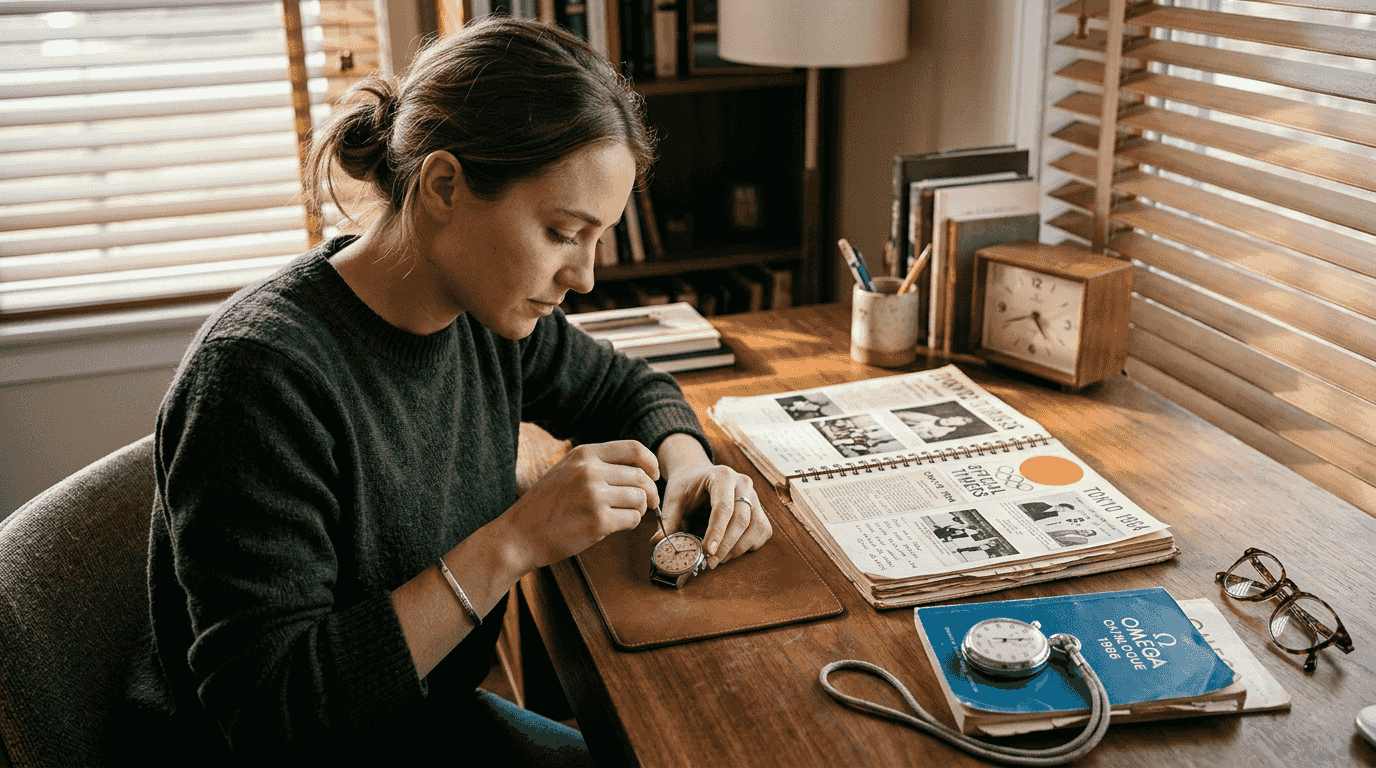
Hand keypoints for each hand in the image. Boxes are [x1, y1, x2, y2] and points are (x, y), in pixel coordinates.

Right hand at [500, 440, 659, 570]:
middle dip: (650, 492)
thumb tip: (639, 469)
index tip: (653, 474)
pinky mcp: (598, 522)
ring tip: (625, 515)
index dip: (650, 462)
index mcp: (584, 454)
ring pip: (640, 498)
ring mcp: (594, 496)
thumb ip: (596, 464)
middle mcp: (590, 471)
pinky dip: (630, 523)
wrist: (519, 535)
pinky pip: (632, 519)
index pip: (633, 448)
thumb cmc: (545, 506)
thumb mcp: (566, 470)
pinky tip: (616, 526)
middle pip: (640, 476)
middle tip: (649, 503)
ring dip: (639, 509)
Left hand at [656, 435, 771, 568]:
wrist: (698, 474)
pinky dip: (751, 545)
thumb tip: (657, 542)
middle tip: (710, 562)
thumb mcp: (673, 499)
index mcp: (721, 476)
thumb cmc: (687, 486)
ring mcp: (755, 495)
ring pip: (756, 526)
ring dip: (739, 548)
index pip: (723, 507)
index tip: (708, 551)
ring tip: (719, 559)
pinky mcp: (759, 508)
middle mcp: (743, 483)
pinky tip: (732, 551)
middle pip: (742, 519)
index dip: (717, 532)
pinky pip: (763, 530)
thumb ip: (668, 520)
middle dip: (727, 545)